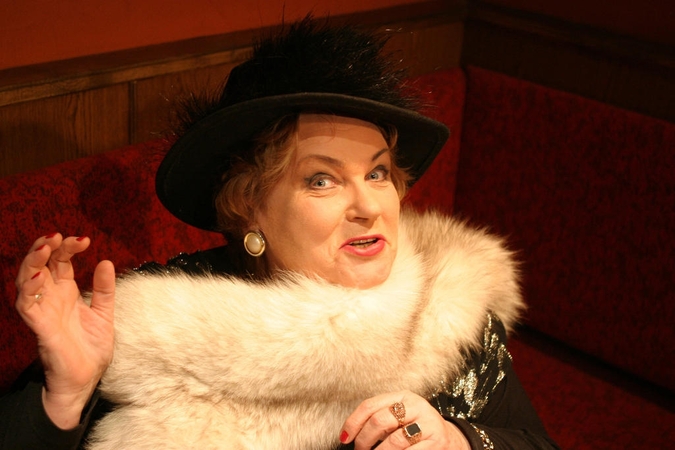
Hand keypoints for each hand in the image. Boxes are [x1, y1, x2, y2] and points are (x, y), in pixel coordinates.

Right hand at [14, 233, 114, 429]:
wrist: (86, 379)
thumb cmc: (91, 348)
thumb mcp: (104, 313)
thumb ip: (105, 289)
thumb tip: (106, 261)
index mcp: (66, 293)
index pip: (61, 262)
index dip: (68, 248)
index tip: (85, 239)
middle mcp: (51, 299)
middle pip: (40, 265)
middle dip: (46, 248)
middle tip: (57, 236)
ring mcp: (44, 311)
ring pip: (27, 281)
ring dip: (33, 262)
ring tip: (45, 247)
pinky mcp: (40, 327)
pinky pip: (27, 305)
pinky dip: (30, 289)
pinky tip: (39, 277)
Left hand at [340, 390, 470, 448]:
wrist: (450, 440)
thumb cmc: (416, 430)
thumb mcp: (399, 418)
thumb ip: (379, 420)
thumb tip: (348, 435)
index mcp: (403, 396)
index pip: (370, 405)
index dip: (353, 423)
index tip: (344, 438)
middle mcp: (416, 406)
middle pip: (380, 420)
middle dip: (364, 440)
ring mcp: (428, 424)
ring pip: (394, 441)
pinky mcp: (436, 442)